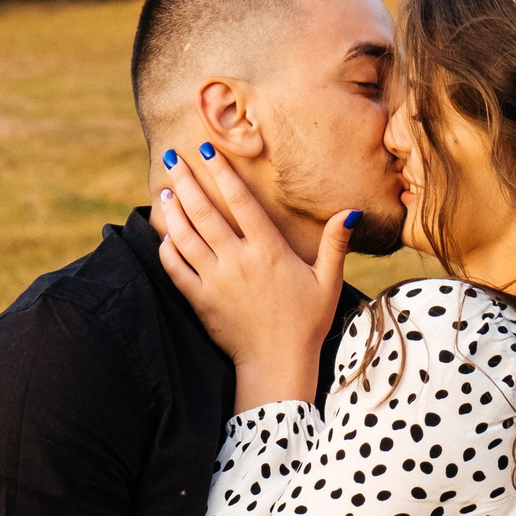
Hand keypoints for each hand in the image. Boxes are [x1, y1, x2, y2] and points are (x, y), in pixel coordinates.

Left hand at [155, 145, 354, 408]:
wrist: (277, 365)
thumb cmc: (306, 323)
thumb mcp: (328, 283)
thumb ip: (335, 245)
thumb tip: (350, 212)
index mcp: (270, 252)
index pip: (242, 203)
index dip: (223, 174)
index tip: (207, 151)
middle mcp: (239, 261)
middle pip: (206, 213)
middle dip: (186, 182)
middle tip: (172, 158)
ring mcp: (217, 281)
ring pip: (186, 237)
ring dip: (173, 211)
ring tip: (165, 191)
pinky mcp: (201, 301)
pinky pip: (177, 269)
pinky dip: (167, 250)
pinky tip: (164, 235)